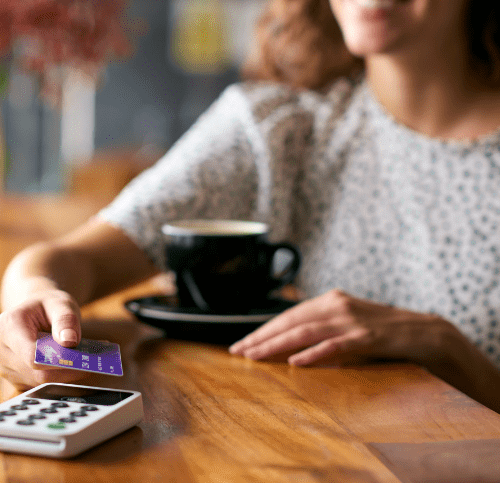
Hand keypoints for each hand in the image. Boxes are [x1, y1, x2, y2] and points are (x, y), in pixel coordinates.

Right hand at [0, 288, 87, 389]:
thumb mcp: (60, 303)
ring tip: (82, 362)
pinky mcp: (11, 377)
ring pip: (37, 381)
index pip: (31, 354)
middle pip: (35, 371)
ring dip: (61, 375)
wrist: (32, 312)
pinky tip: (68, 367)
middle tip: (90, 364)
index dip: (57, 360)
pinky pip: (35, 385)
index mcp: (7, 326)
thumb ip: (65, 319)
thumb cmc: (46, 306)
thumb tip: (69, 341)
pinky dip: (55, 378)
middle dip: (65, 370)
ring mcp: (1, 365)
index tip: (82, 360)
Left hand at [229, 289, 448, 367]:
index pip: (289, 315)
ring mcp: (352, 320)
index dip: (264, 329)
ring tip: (255, 355)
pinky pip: (336, 346)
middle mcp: (337, 305)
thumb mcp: (347, 324)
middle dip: (262, 337)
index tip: (243, 343)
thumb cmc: (381, 331)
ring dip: (277, 344)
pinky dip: (314, 354)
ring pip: (306, 332)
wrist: (424, 332)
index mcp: (330, 301)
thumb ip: (322, 329)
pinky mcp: (367, 337)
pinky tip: (295, 362)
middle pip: (292, 321)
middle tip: (239, 351)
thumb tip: (289, 345)